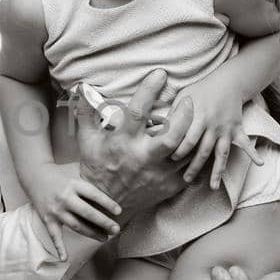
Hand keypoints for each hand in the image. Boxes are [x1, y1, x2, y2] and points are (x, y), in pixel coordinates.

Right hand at [25, 162, 121, 258]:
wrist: (35, 176)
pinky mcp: (48, 219)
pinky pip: (54, 235)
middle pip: (87, 213)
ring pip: (76, 225)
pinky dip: (59, 248)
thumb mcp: (75, 176)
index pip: (94, 195)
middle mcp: (65, 198)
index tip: (119, 211)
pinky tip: (64, 258)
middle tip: (116, 229)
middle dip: (103, 222)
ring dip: (91, 233)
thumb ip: (89, 185)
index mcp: (74, 185)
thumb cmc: (60, 176)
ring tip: (104, 238)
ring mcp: (56, 210)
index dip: (107, 203)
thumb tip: (111, 193)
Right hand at [75, 69, 192, 214]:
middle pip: (172, 136)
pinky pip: (190, 167)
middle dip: (184, 116)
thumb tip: (81, 86)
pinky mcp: (171, 185)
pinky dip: (196, 152)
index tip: (160, 74)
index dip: (149, 90)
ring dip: (193, 133)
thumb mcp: (87, 141)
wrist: (107, 206)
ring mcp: (159, 174)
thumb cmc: (97, 168)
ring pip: (186, 151)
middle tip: (188, 100)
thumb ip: (85, 113)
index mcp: (123, 143)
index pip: (137, 112)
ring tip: (196, 118)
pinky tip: (197, 140)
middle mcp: (143, 158)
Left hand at [170, 78, 262, 187]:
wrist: (227, 81)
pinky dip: (253, 153)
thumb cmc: (201, 90)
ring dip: (217, 170)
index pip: (188, 139)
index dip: (180, 150)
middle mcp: (214, 126)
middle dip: (194, 166)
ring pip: (221, 153)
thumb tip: (157, 129)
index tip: (171, 160)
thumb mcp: (183, 97)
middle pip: (203, 150)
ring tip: (212, 187)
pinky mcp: (237, 129)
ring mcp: (226, 129)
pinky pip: (245, 143)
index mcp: (199, 118)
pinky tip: (259, 163)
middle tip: (186, 180)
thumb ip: (173, 114)